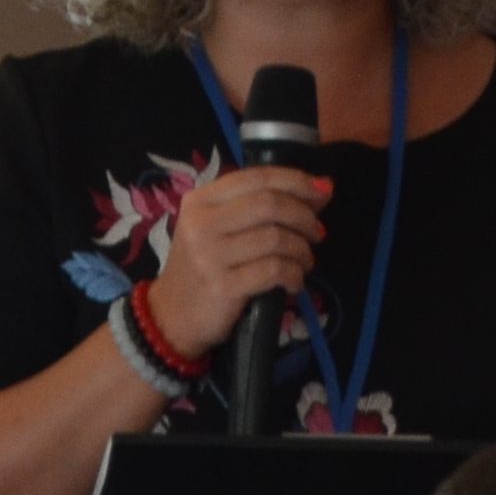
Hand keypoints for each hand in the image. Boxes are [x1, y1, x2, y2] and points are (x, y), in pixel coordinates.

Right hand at [140, 164, 324, 359]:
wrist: (172, 316)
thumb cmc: (202, 267)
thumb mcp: (220, 229)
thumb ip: (261, 207)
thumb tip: (321, 190)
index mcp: (201, 200)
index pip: (256, 178)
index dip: (295, 180)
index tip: (323, 190)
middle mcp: (202, 223)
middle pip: (269, 204)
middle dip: (303, 216)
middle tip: (317, 232)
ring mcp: (210, 256)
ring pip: (275, 238)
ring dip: (301, 249)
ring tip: (305, 260)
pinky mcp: (223, 286)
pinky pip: (274, 271)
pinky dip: (294, 274)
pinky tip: (295, 281)